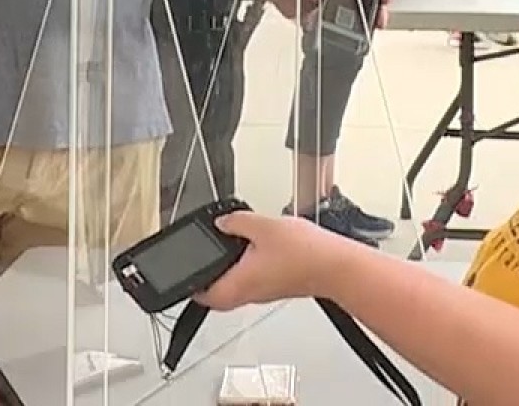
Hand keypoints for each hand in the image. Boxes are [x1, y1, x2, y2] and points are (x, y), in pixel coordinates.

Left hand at [195, 212, 345, 311]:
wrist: (337, 266)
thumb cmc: (305, 254)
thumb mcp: (262, 226)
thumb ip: (237, 222)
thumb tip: (222, 222)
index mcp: (238, 284)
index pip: (202, 295)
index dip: (188, 284)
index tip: (181, 272)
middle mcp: (249, 293)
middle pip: (217, 295)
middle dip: (206, 279)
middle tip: (199, 262)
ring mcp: (264, 292)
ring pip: (235, 288)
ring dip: (226, 273)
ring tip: (222, 251)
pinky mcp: (277, 286)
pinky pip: (252, 281)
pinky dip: (245, 268)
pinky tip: (250, 249)